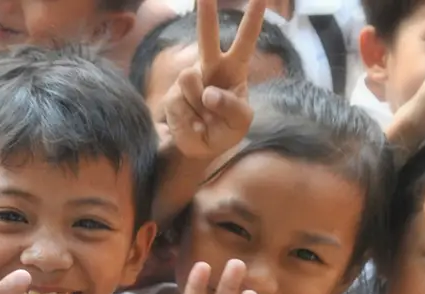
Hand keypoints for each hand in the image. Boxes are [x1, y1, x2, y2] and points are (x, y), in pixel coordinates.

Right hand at [158, 0, 262, 158]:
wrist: (200, 149)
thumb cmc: (226, 130)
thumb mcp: (240, 123)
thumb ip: (231, 107)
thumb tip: (208, 92)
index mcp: (234, 69)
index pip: (246, 40)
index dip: (252, 19)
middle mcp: (209, 68)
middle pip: (207, 36)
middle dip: (206, 12)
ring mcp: (189, 80)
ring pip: (189, 81)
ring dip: (198, 106)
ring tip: (204, 119)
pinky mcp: (171, 96)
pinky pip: (178, 103)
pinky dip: (187, 121)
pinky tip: (191, 124)